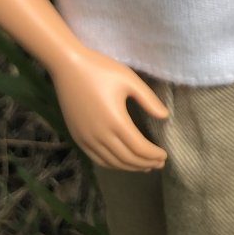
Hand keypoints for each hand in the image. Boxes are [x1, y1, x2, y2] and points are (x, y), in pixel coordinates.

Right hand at [51, 45, 168, 170]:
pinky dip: (112, 164)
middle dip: (145, 163)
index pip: (139, 148)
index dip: (153, 155)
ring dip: (129, 167)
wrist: (68, 67)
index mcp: (116, 121)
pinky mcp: (77, 137)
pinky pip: (97, 159)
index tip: (165, 156)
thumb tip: (165, 117)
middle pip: (127, 158)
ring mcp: (86, 139)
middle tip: (159, 164)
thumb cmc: (101, 70)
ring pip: (112, 162)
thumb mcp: (130, 80)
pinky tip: (121, 162)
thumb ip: (148, 100)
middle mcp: (100, 135)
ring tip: (144, 166)